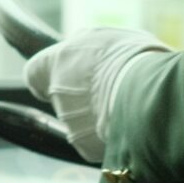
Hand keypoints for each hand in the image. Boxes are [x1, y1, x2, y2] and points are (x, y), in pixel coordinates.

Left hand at [23, 27, 170, 162]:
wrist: (149, 94)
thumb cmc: (132, 57)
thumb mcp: (108, 36)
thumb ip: (86, 43)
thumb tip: (79, 43)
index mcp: (57, 62)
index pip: (34, 72)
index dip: (45, 76)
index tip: (57, 77)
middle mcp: (58, 94)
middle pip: (61, 97)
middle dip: (78, 95)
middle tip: (107, 88)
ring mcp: (71, 123)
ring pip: (78, 120)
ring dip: (93, 114)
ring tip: (123, 104)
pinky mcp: (86, 146)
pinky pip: (93, 139)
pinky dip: (105, 134)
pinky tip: (125, 122)